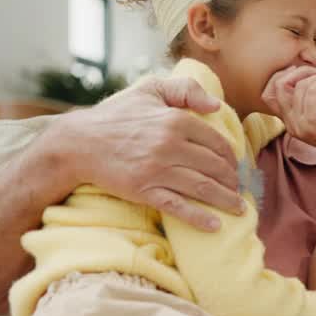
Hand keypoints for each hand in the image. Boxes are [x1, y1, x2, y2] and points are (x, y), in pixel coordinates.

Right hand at [51, 75, 241, 230]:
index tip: (236, 166)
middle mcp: (170, 145)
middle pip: (215, 167)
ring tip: (239, 208)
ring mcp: (157, 170)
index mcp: (176, 121)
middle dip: (232, 180)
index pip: (218, 142)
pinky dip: (200, 218)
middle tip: (238, 188)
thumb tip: (216, 106)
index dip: (232, 157)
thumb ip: (185, 90)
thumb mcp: (149, 90)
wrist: (77, 143)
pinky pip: (178, 207)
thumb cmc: (116, 116)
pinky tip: (216, 225)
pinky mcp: (143, 190)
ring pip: (203, 187)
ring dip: (226, 200)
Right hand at [262, 67, 315, 163]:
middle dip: (300, 72)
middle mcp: (291, 125)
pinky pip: (314, 90)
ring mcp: (301, 124)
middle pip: (280, 86)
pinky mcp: (314, 120)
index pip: (269, 95)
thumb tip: (303, 74)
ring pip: (300, 86)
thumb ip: (307, 101)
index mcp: (290, 123)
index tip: (302, 70)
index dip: (282, 77)